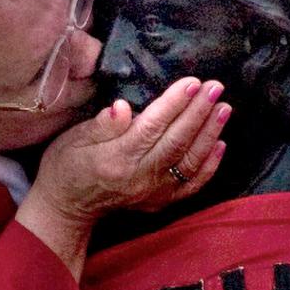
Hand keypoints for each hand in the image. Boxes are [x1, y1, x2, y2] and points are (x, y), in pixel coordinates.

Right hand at [35, 78, 228, 220]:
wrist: (66, 207)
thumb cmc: (66, 165)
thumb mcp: (73, 139)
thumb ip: (101, 125)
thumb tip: (122, 107)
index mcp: (116, 158)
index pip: (152, 126)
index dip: (174, 103)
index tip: (193, 82)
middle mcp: (139, 177)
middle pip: (176, 142)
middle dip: (199, 112)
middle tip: (216, 87)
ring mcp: (153, 192)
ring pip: (189, 162)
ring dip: (210, 134)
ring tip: (224, 109)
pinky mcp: (160, 202)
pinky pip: (191, 185)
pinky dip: (209, 166)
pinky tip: (220, 144)